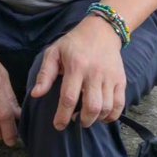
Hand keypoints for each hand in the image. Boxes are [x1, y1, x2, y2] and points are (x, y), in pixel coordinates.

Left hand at [29, 15, 126, 129]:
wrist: (102, 30)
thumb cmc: (73, 43)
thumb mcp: (54, 52)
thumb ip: (45, 74)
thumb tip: (35, 94)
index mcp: (76, 67)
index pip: (69, 97)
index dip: (63, 116)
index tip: (58, 126)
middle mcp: (95, 73)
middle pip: (91, 106)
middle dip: (83, 121)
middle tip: (75, 121)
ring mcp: (110, 77)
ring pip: (106, 107)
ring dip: (96, 119)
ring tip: (87, 118)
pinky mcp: (121, 80)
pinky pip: (119, 104)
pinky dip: (112, 116)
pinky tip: (102, 117)